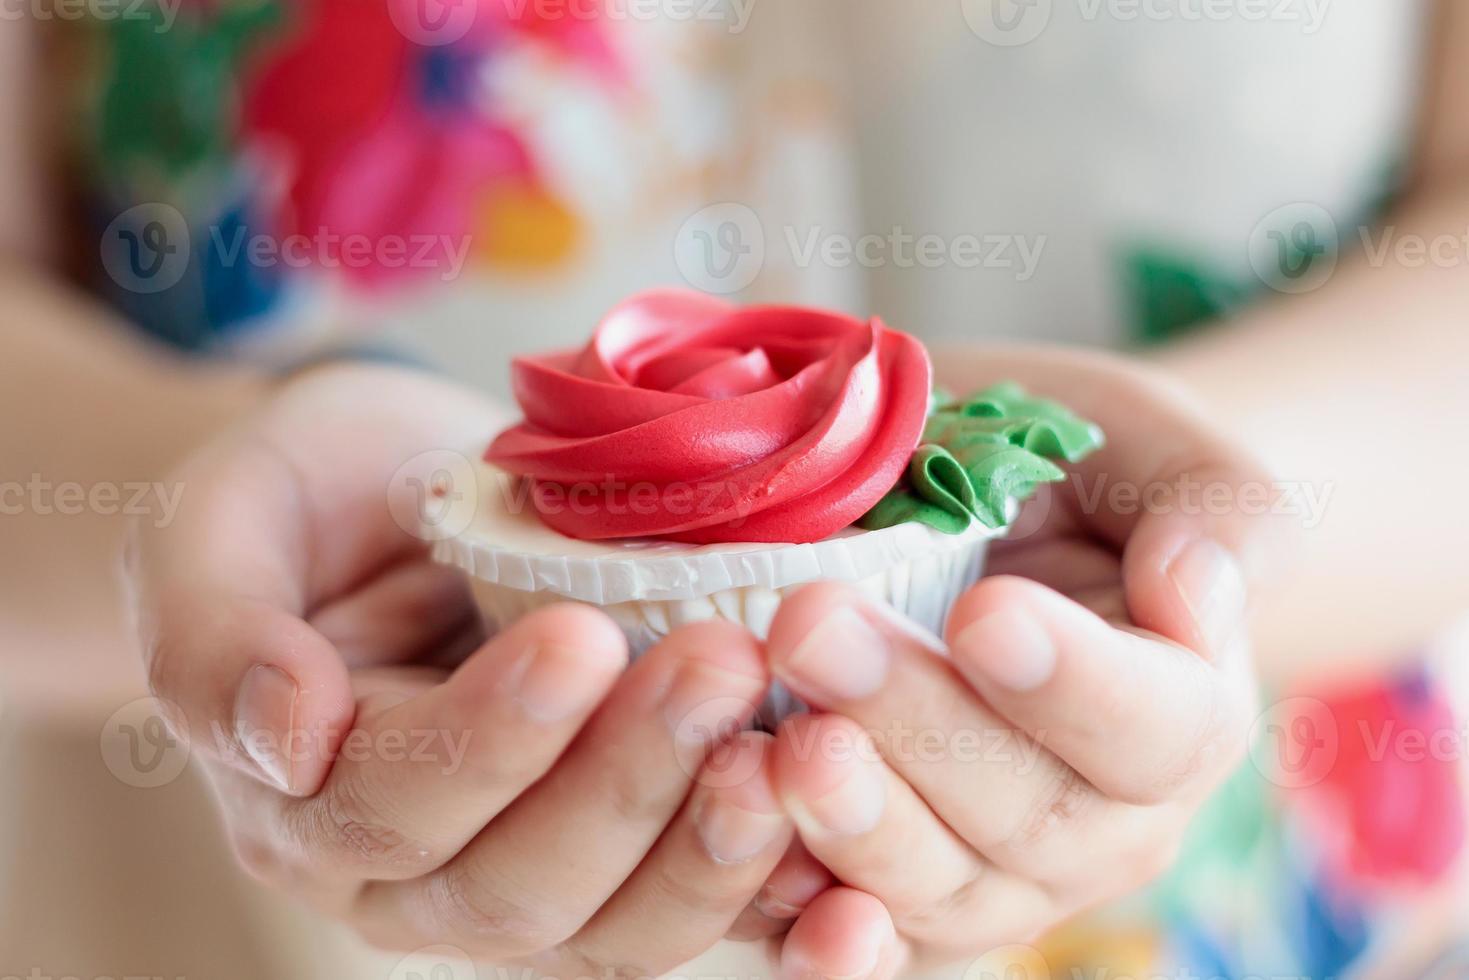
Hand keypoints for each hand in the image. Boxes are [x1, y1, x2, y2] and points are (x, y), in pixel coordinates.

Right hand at [125, 363, 816, 971]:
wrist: (397, 502)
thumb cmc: (309, 495)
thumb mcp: (220, 522)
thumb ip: (213, 631)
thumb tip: (283, 728)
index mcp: (308, 802)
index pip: (392, 806)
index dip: (487, 742)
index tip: (581, 637)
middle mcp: (417, 877)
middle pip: (521, 890)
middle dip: (628, 784)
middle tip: (718, 663)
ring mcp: (532, 879)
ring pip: (622, 930)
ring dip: (715, 851)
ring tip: (793, 748)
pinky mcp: (631, 859)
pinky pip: (701, 915)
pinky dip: (778, 912)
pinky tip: (857, 885)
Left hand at [758, 349, 1285, 975]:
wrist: (998, 531)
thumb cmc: (1078, 478)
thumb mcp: (1154, 451)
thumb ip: (1215, 509)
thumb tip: (1197, 586)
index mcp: (1184, 713)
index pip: (1154, 729)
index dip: (1072, 685)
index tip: (986, 612)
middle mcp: (1104, 823)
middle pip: (1027, 813)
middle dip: (914, 725)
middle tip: (812, 628)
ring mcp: (1003, 879)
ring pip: (938, 887)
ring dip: (853, 823)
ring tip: (774, 741)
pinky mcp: (902, 901)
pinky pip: (864, 938)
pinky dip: (807, 923)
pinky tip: (752, 873)